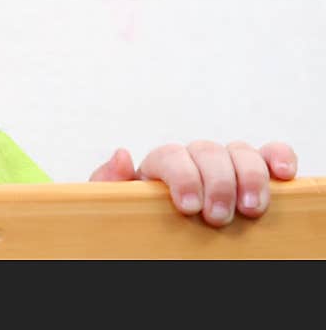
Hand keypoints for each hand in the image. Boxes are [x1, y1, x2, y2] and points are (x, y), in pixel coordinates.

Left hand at [89, 141, 297, 226]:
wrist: (149, 240)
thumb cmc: (135, 222)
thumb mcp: (113, 206)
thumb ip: (108, 182)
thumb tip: (123, 155)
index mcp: (157, 168)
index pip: (170, 155)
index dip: (182, 176)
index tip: (189, 207)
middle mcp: (191, 162)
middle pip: (208, 151)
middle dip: (217, 182)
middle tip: (218, 217)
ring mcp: (221, 168)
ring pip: (239, 152)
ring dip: (249, 176)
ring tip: (252, 208)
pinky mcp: (247, 178)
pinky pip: (266, 156)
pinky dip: (276, 157)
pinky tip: (283, 174)